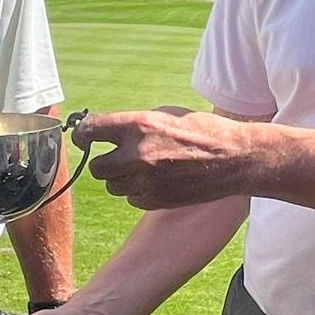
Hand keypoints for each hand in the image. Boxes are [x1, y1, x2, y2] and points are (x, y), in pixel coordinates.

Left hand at [72, 108, 247, 209]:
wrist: (233, 158)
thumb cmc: (201, 130)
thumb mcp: (165, 114)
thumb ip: (132, 124)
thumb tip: (102, 130)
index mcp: (139, 126)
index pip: (90, 131)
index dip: (82, 135)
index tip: (84, 138)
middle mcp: (137, 154)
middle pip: (96, 167)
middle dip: (104, 161)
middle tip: (116, 157)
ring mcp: (146, 180)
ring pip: (112, 185)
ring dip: (121, 178)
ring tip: (143, 168)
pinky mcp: (155, 200)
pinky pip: (131, 199)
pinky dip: (138, 191)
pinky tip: (157, 180)